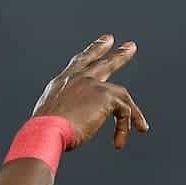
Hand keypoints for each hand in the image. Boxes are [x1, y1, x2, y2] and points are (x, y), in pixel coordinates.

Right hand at [32, 33, 149, 150]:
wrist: (46, 130)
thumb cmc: (42, 131)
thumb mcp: (48, 119)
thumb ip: (59, 115)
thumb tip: (62, 127)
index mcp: (61, 83)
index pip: (80, 63)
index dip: (93, 52)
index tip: (105, 41)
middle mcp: (76, 78)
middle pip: (101, 62)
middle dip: (118, 56)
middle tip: (131, 47)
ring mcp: (92, 85)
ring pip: (121, 93)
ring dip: (134, 111)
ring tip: (142, 126)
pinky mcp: (105, 96)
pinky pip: (123, 112)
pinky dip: (122, 130)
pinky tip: (118, 143)